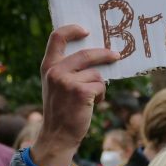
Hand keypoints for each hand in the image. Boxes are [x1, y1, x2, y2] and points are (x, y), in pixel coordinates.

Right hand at [29, 24, 119, 165]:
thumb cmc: (62, 108)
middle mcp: (55, 71)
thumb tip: (97, 52)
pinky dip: (101, 95)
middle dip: (105, 54)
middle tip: (116, 56)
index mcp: (48, 66)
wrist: (57, 135)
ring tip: (90, 97)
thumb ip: (68, 68)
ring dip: (99, 85)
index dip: (72, 29)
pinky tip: (92, 104)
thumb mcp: (57, 84)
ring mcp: (67, 81)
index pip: (56, 37)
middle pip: (87, 53)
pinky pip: (101, 86)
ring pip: (97, 73)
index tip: (86, 30)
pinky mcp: (81, 92)